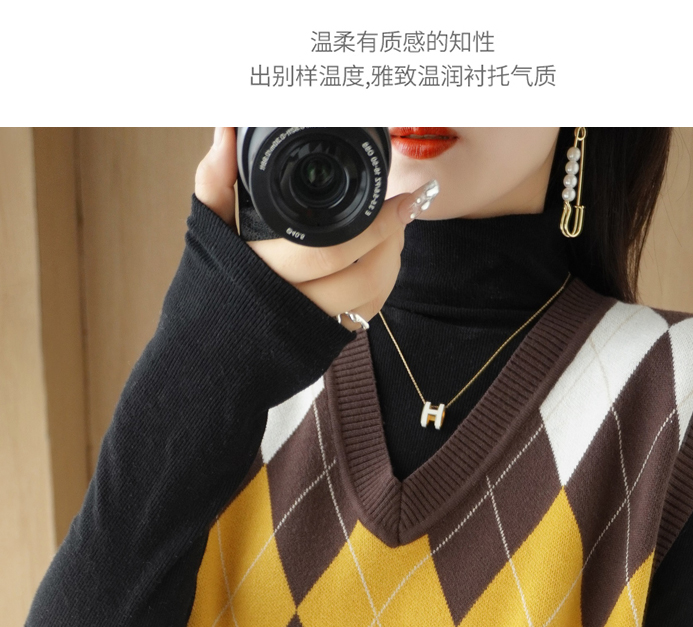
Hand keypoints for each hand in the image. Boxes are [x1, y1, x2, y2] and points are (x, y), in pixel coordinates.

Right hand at [195, 127, 438, 330]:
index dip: (374, 223)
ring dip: (392, 260)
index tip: (397, 195)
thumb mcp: (209, 229)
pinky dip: (382, 284)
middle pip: (362, 275)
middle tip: (404, 206)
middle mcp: (291, 303)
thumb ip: (216, 181)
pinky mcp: (325, 340)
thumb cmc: (209, 285)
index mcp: (264, 270)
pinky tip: (382, 259)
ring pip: (370, 296)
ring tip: (395, 229)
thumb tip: (227, 131)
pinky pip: (366, 314)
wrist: (209, 350)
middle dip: (391, 237)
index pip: (331, 248)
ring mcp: (312, 325)